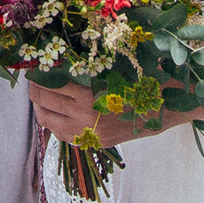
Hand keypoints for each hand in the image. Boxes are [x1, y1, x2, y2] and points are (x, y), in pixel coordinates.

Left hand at [28, 79, 162, 148]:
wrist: (168, 106)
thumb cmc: (141, 78)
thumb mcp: (112, 66)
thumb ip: (85, 66)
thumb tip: (56, 59)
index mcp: (88, 93)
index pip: (48, 84)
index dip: (38, 74)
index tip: (35, 66)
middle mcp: (85, 116)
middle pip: (42, 102)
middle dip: (35, 89)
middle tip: (35, 79)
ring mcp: (89, 133)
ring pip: (48, 122)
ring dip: (41, 107)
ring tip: (42, 96)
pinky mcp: (96, 143)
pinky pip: (63, 135)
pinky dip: (55, 123)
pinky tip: (58, 112)